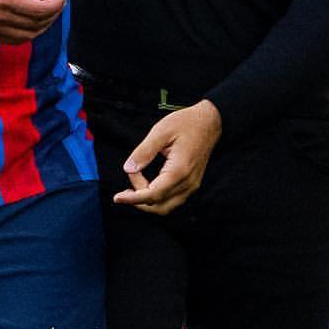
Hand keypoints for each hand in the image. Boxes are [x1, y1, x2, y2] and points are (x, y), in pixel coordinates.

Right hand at [0, 0, 67, 42]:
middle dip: (53, 14)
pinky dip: (28, 33)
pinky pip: (15, 40)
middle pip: (37, 24)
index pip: (41, 10)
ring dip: (43, 25)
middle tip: (57, 1)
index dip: (57, 4)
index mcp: (5, 0)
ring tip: (47, 10)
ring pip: (28, 36)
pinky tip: (32, 20)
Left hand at [113, 100, 222, 215]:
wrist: (211, 121)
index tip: (117, 197)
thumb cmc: (187, 123)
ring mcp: (192, 185)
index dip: (133, 199)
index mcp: (179, 170)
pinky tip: (147, 186)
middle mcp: (187, 182)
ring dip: (147, 202)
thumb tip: (128, 169)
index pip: (153, 194)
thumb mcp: (161, 131)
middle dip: (138, 201)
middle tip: (126, 185)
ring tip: (134, 186)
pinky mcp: (192, 183)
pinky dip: (157, 198)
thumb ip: (144, 151)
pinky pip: (173, 200)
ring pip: (166, 207)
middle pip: (159, 206)